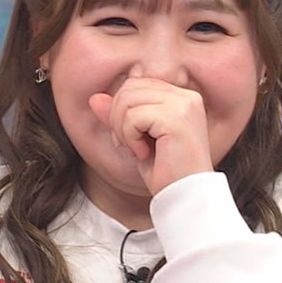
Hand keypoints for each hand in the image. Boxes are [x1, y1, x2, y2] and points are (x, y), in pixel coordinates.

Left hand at [89, 77, 213, 194]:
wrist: (185, 198)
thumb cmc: (165, 173)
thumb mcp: (135, 140)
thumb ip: (118, 116)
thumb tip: (94, 98)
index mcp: (181, 97)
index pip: (135, 84)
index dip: (122, 111)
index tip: (131, 139)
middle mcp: (186, 97)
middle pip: (129, 88)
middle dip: (118, 119)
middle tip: (132, 146)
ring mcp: (184, 106)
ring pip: (128, 100)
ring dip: (123, 130)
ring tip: (139, 150)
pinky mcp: (177, 119)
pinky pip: (133, 117)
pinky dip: (130, 138)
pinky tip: (144, 154)